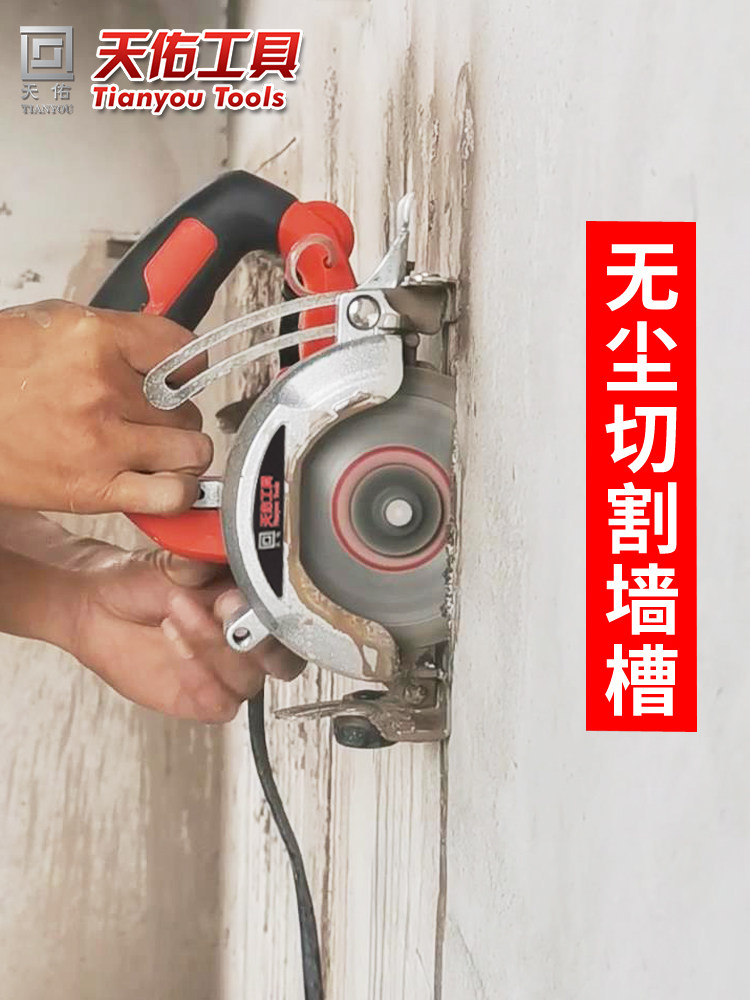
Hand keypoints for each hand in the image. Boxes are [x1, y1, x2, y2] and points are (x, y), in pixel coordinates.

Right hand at [0, 300, 210, 513]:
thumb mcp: (54, 327)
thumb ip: (116, 339)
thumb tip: (168, 356)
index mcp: (94, 338)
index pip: (182, 351)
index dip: (187, 370)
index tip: (180, 381)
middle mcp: (102, 386)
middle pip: (186, 406)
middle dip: (174, 416)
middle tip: (147, 422)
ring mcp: (101, 439)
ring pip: (190, 450)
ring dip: (180, 455)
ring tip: (155, 453)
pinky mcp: (94, 487)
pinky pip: (171, 495)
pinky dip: (178, 494)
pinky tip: (161, 484)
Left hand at [62, 542, 304, 721]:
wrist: (96, 604)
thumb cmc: (140, 579)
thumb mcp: (174, 561)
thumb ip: (206, 562)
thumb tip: (228, 553)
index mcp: (256, 604)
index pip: (291, 618)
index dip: (272, 609)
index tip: (237, 593)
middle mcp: (249, 640)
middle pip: (283, 659)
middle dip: (257, 640)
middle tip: (221, 610)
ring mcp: (228, 672)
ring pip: (248, 679)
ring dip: (213, 649)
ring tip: (177, 618)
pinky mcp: (204, 698)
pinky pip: (220, 703)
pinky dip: (200, 678)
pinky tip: (176, 647)